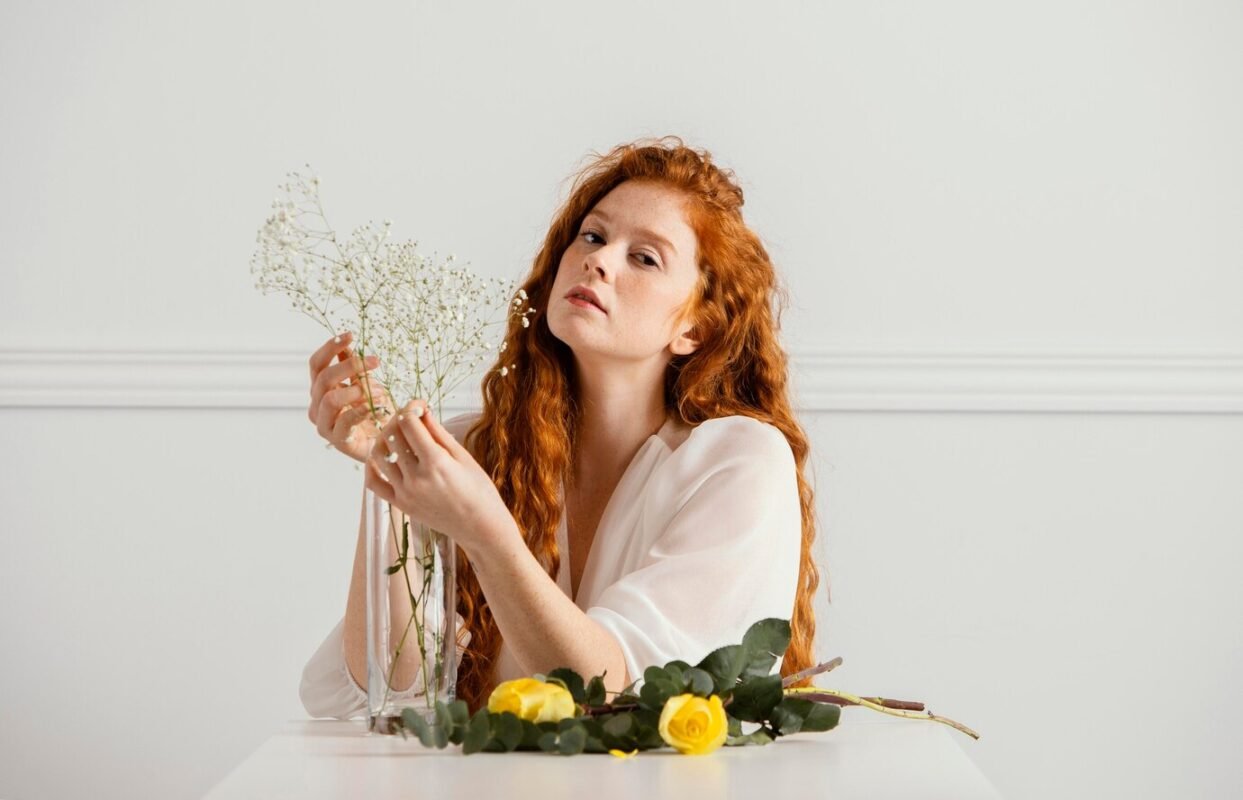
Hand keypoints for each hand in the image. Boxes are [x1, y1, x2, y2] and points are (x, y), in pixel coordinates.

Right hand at [307, 332, 395, 462]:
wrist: (387, 444)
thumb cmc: (376, 414)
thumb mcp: (367, 384)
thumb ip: (355, 368)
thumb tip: (349, 346)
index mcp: (321, 389)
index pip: (317, 364)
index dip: (330, 347)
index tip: (351, 335)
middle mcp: (317, 405)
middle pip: (324, 378)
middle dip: (349, 366)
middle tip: (375, 361)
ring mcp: (324, 424)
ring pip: (330, 399)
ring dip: (357, 389)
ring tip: (379, 389)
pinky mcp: (337, 440)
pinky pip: (345, 421)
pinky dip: (362, 409)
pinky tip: (378, 404)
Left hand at [363, 399, 513, 552]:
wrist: (480, 527)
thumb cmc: (480, 491)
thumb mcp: (463, 457)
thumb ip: (438, 433)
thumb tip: (422, 411)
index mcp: (436, 462)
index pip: (409, 423)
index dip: (411, 407)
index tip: (419, 405)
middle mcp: (416, 477)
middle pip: (392, 436)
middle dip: (399, 420)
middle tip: (410, 418)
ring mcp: (406, 493)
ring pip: (379, 455)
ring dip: (385, 440)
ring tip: (398, 436)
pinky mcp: (401, 505)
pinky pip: (374, 483)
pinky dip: (373, 466)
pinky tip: (383, 458)